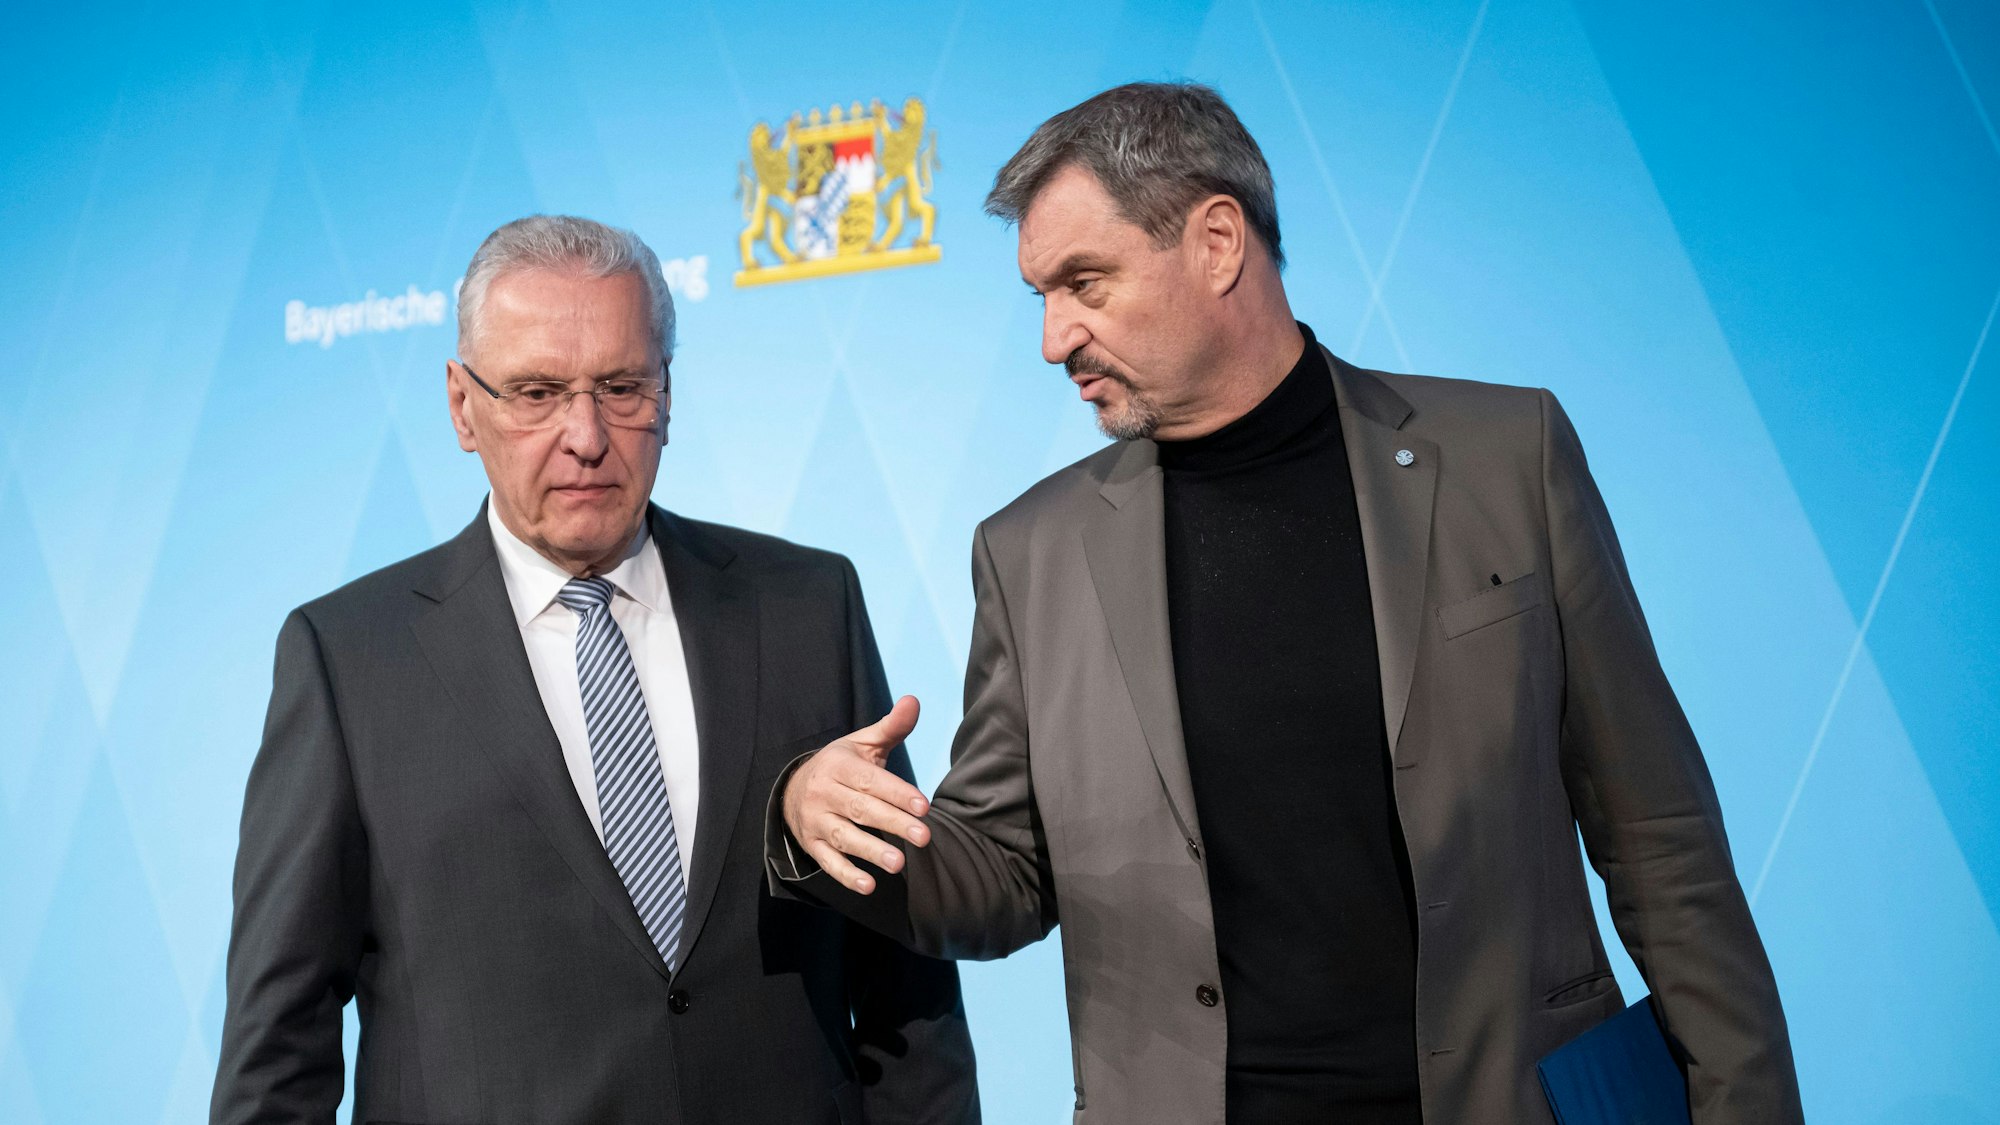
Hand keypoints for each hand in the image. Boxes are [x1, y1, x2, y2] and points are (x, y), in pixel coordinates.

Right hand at [781, 696, 932, 893]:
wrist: (793, 787)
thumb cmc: (842, 765)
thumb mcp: (862, 744)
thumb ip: (891, 727)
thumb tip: (914, 700)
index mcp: (838, 765)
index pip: (870, 781)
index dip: (897, 793)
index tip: (923, 806)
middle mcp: (823, 793)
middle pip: (861, 810)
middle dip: (893, 823)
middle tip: (924, 837)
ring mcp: (815, 821)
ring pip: (845, 837)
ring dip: (871, 851)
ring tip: (899, 864)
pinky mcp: (812, 845)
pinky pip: (828, 862)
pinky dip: (847, 875)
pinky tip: (869, 885)